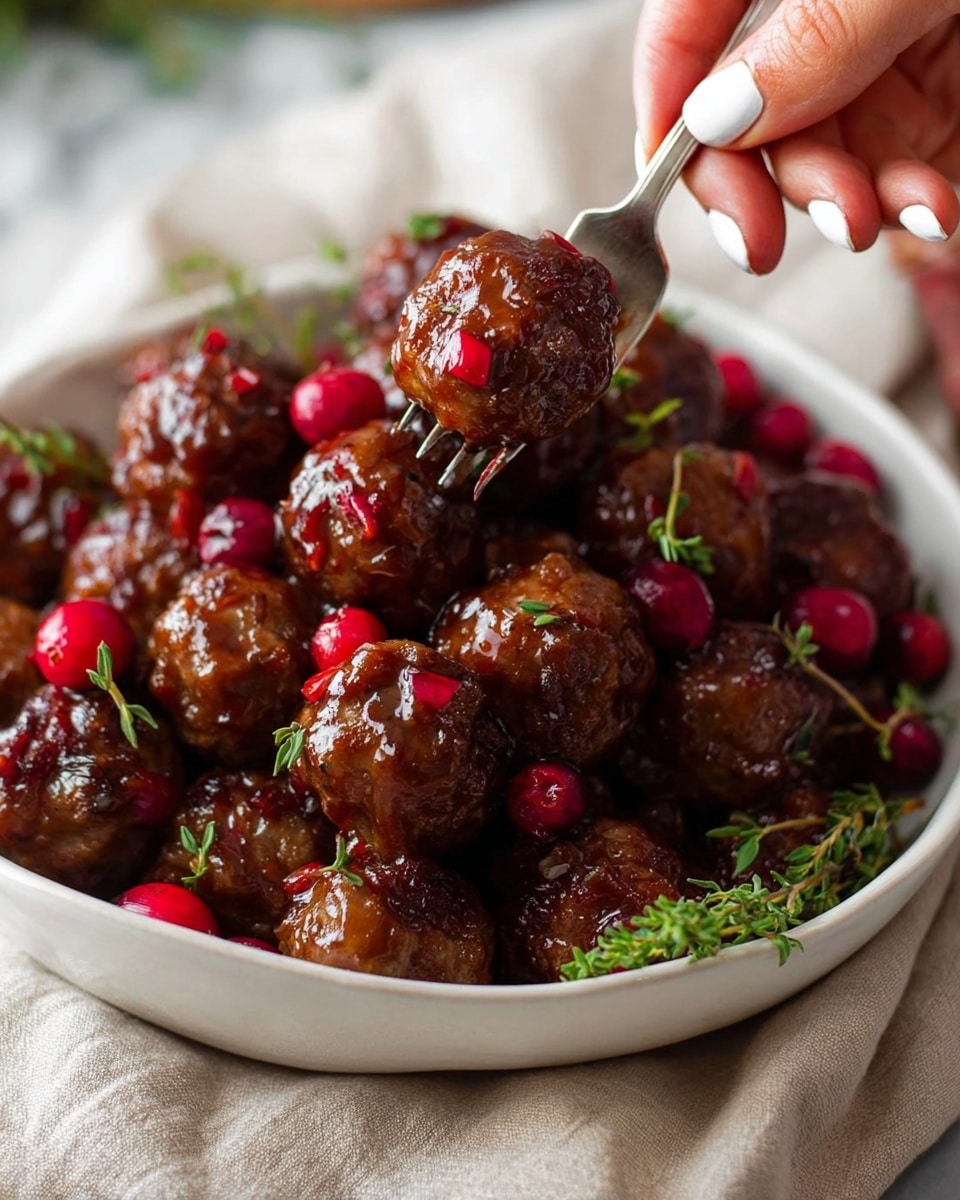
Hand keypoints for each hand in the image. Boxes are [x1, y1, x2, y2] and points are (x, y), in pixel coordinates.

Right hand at [634, 0, 959, 272]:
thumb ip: (814, 35)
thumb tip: (716, 114)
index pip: (686, 28)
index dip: (664, 102)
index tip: (659, 177)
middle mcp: (817, 13)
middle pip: (744, 112)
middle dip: (756, 184)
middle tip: (759, 241)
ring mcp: (876, 59)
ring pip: (817, 154)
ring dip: (843, 204)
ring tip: (877, 219)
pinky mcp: (932, 101)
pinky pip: (888, 169)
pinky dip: (903, 203)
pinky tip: (931, 211)